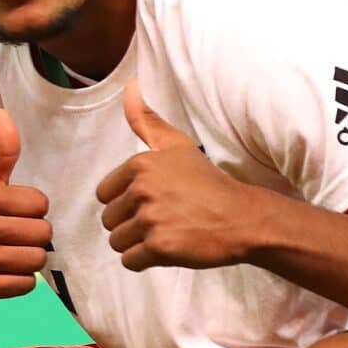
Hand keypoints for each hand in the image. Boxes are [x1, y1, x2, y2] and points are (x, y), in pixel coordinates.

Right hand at [0, 108, 52, 306]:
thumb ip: (0, 152)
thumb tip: (1, 112)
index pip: (41, 204)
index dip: (32, 212)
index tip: (13, 215)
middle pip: (43, 234)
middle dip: (33, 239)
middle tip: (11, 240)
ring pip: (36, 260)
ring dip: (27, 262)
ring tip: (7, 257)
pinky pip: (25, 285)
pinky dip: (19, 283)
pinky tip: (1, 275)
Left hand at [95, 81, 254, 270]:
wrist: (243, 218)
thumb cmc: (208, 182)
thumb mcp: (177, 145)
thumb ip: (146, 121)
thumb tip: (130, 85)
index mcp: (140, 165)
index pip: (104, 194)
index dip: (125, 202)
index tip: (154, 201)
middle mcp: (141, 190)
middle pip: (109, 220)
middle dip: (130, 224)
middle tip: (163, 219)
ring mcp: (150, 219)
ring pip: (117, 241)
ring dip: (137, 243)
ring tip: (166, 233)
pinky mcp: (159, 248)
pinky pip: (129, 261)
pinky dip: (145, 260)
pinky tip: (167, 249)